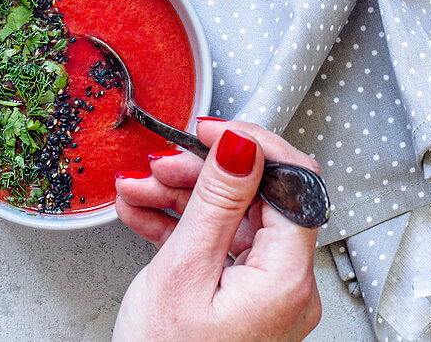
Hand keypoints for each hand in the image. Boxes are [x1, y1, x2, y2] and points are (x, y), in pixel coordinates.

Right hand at [113, 120, 321, 341]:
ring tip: (137, 189)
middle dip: (201, 173)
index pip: (293, 182)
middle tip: (160, 164)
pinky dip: (178, 226)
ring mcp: (263, 294)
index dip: (250, 146)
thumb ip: (216, 200)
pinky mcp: (239, 300)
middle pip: (255, 198)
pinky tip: (143, 213)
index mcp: (287, 279)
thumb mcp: (184, 270)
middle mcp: (285, 286)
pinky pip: (215, 246)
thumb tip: (242, 144)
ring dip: (180, 196)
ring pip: (228, 219)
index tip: (210, 130)